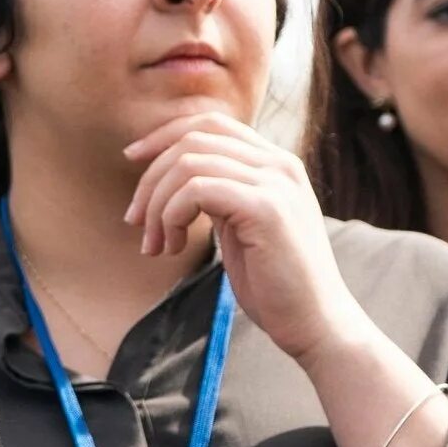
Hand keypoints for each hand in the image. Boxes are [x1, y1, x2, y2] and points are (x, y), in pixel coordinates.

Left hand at [124, 111, 372, 365]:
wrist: (315, 323)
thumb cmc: (274, 283)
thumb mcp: (242, 225)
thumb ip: (219, 194)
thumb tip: (172, 179)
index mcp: (275, 163)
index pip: (210, 123)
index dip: (164, 135)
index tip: (132, 159)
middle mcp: (279, 164)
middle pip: (193, 139)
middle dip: (151, 177)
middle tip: (134, 220)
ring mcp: (275, 183)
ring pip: (188, 164)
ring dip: (157, 205)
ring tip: (155, 244)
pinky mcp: (266, 208)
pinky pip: (196, 190)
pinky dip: (170, 216)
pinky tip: (171, 246)